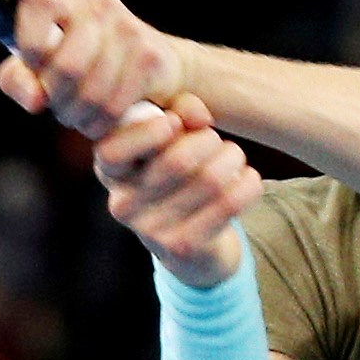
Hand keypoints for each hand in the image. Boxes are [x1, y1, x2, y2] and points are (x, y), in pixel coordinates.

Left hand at [0, 0, 188, 138]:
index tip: (38, 68)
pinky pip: (114, 105)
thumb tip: (35, 101)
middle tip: (62, 107)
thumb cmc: (83, 64)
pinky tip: (100, 119)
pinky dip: (102, 123)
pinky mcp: (148, 56)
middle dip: (60, 101)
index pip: (38, 10)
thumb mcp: (38, 68)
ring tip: (80, 115)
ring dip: (80, 117)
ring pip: (91, 93)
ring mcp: (127, 27)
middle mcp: (97, 4)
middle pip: (68, 67)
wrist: (152, 67)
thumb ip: (19, 80)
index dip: (33, 49)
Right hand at [92, 92, 261, 285]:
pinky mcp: (181, 247)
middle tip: (215, 141)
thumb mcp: (170, 137)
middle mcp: (123, 204)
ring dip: (232, 159)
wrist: (190, 244)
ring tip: (234, 157)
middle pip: (176, 160)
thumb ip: (178, 112)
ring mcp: (150, 230)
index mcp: (110, 172)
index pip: (112, 152)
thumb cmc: (177, 174)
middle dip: (208, 141)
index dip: (146, 132)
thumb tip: (200, 119)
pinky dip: (247, 184)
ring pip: (208, 179)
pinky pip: (227, 204)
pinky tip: (249, 178)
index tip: (173, 123)